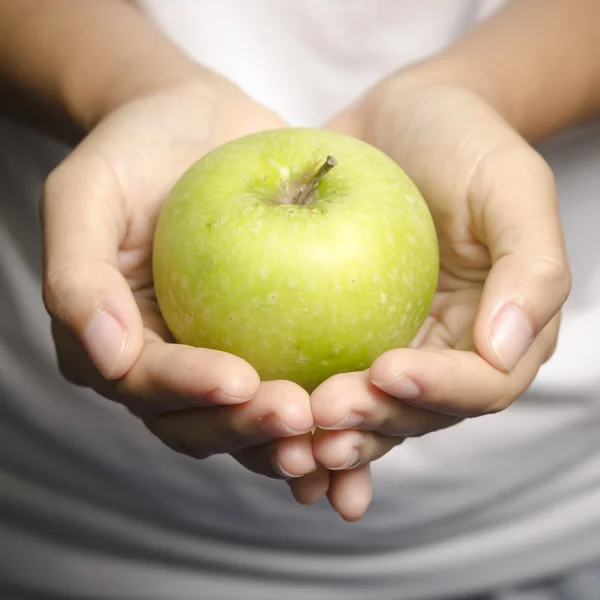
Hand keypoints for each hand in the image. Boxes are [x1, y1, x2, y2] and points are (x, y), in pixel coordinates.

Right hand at [41, 78, 321, 487]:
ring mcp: (224, 355)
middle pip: (202, 422)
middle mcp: (171, 364)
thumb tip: (108, 354)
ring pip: (254, 419)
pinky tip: (371, 403)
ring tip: (336, 427)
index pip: (146, 383)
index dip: (188, 390)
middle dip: (247, 429)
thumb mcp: (85, 193)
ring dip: (293, 438)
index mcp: (118, 344)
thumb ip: (78, 274)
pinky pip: (303, 377)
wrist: (196, 125)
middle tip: (297, 414)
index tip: (238, 380)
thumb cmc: (135, 151)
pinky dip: (332, 402)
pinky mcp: (275, 341)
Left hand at [299, 79, 570, 519]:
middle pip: (416, 412)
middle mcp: (444, 349)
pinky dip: (298, 402)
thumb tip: (502, 349)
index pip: (480, 384)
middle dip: (372, 422)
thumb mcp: (512, 185)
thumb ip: (531, 267)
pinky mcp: (342, 331)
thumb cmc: (465, 143)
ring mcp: (391, 343)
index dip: (437, 391)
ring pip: (367, 409)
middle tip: (322, 412)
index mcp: (496, 329)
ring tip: (290, 432)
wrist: (404, 117)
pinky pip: (322, 373)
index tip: (384, 372)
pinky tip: (260, 414)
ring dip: (330, 432)